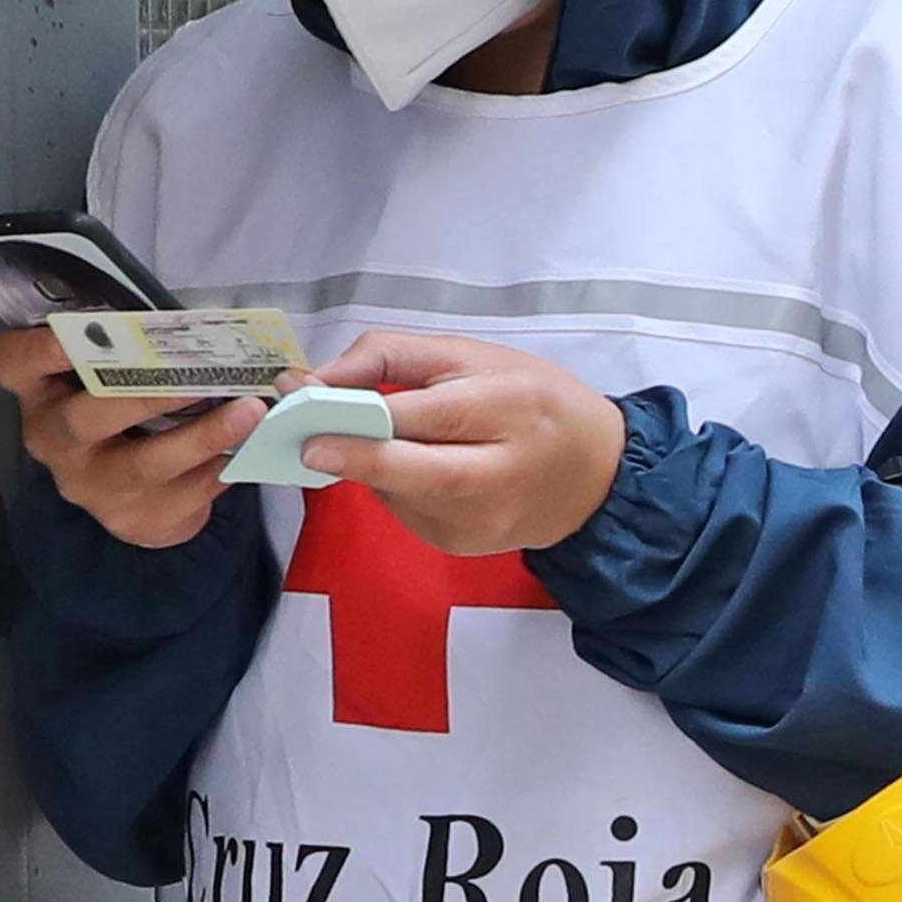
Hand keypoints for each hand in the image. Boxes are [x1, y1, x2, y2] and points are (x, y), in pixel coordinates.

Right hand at [0, 321, 258, 549]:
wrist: (132, 491)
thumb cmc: (122, 407)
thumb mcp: (109, 373)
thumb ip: (127, 347)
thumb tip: (192, 324)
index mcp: (39, 391)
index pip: (12, 365)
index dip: (35, 351)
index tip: (69, 335)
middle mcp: (54, 440)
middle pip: (85, 418)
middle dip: (147, 395)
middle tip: (198, 374)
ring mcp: (89, 486)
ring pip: (145, 464)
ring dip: (202, 435)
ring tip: (248, 411)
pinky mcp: (130, 519)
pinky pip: (181, 494)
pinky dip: (219, 466)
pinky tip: (247, 445)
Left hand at [308, 327, 626, 558]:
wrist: (595, 476)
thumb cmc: (532, 401)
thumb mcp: (473, 356)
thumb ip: (394, 358)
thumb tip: (319, 378)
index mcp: (510, 407)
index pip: (430, 415)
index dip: (366, 414)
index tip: (307, 403)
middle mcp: (502, 472)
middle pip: (420, 473)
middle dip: (356, 458)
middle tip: (306, 447)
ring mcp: (484, 520)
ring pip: (403, 496)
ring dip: (367, 469)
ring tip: (357, 441)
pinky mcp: (466, 546)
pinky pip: (408, 513)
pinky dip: (390, 488)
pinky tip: (404, 469)